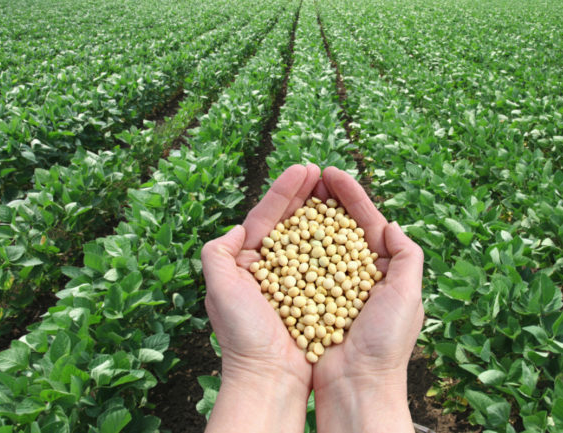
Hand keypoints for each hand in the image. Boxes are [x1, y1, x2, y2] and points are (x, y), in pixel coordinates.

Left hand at [201, 164, 320, 432]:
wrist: (269, 377)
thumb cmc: (242, 335)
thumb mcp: (219, 289)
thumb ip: (217, 253)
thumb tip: (236, 228)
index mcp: (246, 263)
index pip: (265, 217)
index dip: (284, 191)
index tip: (304, 168)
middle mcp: (270, 269)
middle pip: (289, 222)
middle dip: (304, 195)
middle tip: (321, 171)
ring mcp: (294, 281)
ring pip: (309, 238)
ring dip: (321, 212)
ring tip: (335, 189)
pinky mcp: (314, 295)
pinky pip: (325, 262)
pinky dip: (334, 242)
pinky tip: (345, 226)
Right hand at [312, 167, 424, 432]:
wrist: (356, 386)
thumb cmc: (385, 343)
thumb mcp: (408, 295)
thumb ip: (406, 256)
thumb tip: (390, 223)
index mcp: (383, 269)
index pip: (366, 221)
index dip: (351, 195)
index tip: (331, 172)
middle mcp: (355, 274)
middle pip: (339, 226)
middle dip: (326, 199)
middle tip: (309, 173)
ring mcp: (329, 285)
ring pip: (316, 242)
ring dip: (306, 215)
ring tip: (294, 192)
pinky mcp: (307, 298)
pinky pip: (298, 266)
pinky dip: (290, 245)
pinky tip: (280, 228)